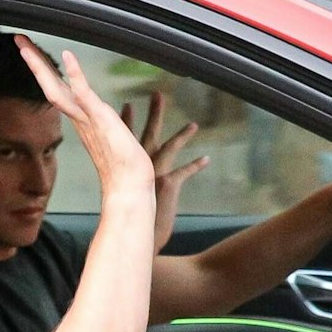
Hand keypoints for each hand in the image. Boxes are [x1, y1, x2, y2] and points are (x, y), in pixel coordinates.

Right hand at [16, 37, 154, 199]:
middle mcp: (79, 117)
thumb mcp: (110, 137)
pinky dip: (74, 74)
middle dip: (33, 62)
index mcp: (81, 119)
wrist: (129, 185)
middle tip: (18, 40)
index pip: (57, 89)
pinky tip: (67, 57)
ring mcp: (87, 118)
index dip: (43, 70)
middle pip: (49, 85)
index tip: (31, 52)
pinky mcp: (100, 118)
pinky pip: (84, 93)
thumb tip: (98, 115)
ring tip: (26, 47)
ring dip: (41, 67)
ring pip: (57, 88)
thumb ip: (102, 124)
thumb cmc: (124, 166)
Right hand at [120, 91, 207, 251]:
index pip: (125, 138)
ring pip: (170, 147)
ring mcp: (154, 174)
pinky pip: (185, 171)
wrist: (139, 237)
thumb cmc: (132, 220)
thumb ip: (127, 185)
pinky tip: (206, 159)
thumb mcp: (125, 198)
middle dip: (155, 113)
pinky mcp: (169, 183)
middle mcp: (139, 166)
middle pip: (148, 133)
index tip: (126, 106)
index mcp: (127, 168)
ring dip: (183, 135)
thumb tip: (127, 182)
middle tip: (158, 94)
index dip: (126, 121)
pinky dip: (196, 165)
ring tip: (194, 125)